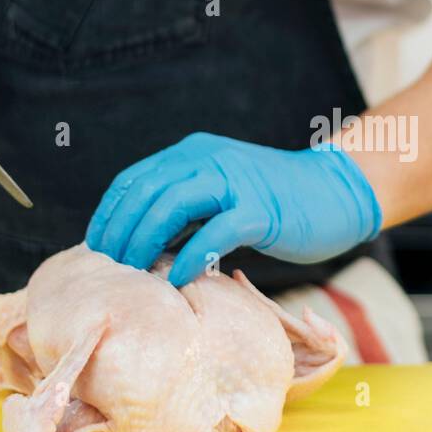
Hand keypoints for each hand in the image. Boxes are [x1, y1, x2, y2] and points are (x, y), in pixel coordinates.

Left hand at [85, 132, 382, 286]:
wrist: (335, 193)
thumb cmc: (275, 203)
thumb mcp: (222, 191)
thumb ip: (187, 206)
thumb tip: (143, 242)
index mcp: (195, 153)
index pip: (134, 179)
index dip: (108, 213)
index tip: (96, 246)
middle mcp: (210, 159)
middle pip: (146, 192)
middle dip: (121, 232)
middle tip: (111, 267)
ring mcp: (236, 182)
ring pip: (172, 205)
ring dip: (145, 241)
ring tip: (134, 272)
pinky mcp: (260, 210)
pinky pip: (214, 232)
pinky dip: (189, 256)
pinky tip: (177, 278)